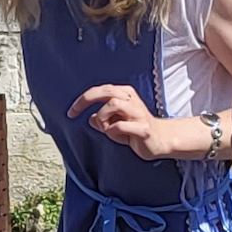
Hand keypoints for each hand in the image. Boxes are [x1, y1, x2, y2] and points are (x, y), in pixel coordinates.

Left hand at [69, 84, 205, 161]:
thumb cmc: (135, 130)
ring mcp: (138, 113)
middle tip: (74, 113)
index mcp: (124, 94)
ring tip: (107, 129)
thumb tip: (90, 118)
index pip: (99, 90)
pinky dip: (112, 132)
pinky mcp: (143, 127)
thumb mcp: (113, 123)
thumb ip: (101, 119)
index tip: (71, 113)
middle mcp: (131, 99)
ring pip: (112, 104)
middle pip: (106, 92)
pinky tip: (119, 136)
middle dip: (86, 100)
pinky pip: (120, 126)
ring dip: (103, 118)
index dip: (82, 100)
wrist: (161, 140)